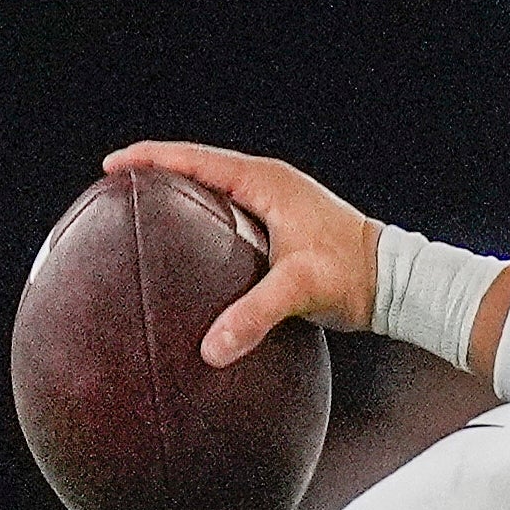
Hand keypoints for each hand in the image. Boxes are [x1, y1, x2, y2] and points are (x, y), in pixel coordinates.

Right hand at [105, 140, 379, 366]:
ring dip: (178, 195)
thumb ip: (254, 316)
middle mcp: (269, 184)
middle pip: (198, 168)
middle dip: (156, 172)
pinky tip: (183, 249)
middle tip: (114, 187)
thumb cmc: (353, 277)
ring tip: (139, 211)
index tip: (113, 165)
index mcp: (266, 182)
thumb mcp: (301, 291)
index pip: (196, 160)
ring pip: (214, 190)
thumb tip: (210, 350)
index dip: (151, 158)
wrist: (397, 283)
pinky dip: (200, 221)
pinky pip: (228, 214)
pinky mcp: (281, 226)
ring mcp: (275, 204)